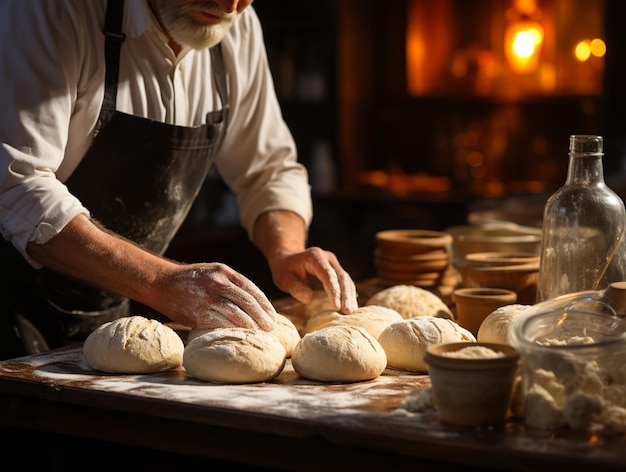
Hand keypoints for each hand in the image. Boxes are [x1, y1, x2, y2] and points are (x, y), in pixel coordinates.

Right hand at [153, 262, 276, 330]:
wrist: (162, 283)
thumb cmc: (192, 280)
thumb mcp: (213, 272)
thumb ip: (232, 284)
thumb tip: (255, 303)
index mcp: (224, 272)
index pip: (251, 289)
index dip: (265, 304)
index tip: (272, 315)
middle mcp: (217, 283)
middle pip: (247, 302)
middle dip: (262, 317)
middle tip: (271, 327)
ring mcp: (207, 299)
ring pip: (237, 314)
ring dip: (251, 326)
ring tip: (260, 333)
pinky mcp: (198, 314)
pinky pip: (221, 324)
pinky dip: (234, 330)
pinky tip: (241, 335)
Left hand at [269, 246, 357, 313]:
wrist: (288, 258)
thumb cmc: (285, 269)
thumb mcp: (283, 278)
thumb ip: (295, 287)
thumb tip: (310, 298)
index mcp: (315, 256)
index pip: (328, 275)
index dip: (334, 290)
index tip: (336, 306)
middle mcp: (328, 258)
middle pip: (341, 277)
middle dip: (345, 295)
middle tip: (348, 311)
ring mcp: (334, 264)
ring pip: (346, 280)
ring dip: (350, 296)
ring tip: (351, 312)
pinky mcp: (337, 271)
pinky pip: (346, 283)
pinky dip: (349, 295)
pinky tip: (351, 307)